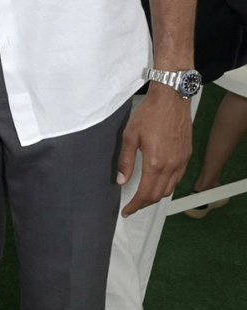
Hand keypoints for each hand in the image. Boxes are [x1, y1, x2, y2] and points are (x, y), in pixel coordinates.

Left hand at [117, 85, 191, 215]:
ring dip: (156, 195)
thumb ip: (126, 160)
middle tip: (132, 204)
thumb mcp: (130, 135)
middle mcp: (172, 166)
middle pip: (159, 195)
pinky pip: (178, 178)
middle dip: (144, 203)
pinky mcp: (187, 155)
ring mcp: (181, 161)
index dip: (135, 205)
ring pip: (170, 189)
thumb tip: (122, 181)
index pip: (146, 194)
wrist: (171, 98)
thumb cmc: (150, 113)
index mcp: (156, 163)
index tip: (127, 211)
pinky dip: (167, 185)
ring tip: (144, 195)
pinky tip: (158, 180)